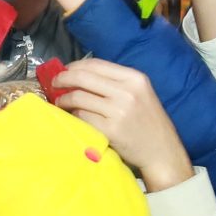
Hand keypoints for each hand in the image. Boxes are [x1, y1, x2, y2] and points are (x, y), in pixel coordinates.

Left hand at [49, 59, 191, 191]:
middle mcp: (127, 92)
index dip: (74, 66)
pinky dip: (73, 116)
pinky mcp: (111, 130)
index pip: (96, 64)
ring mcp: (119, 111)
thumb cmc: (147, 122)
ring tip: (61, 103)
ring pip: (78, 98)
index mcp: (134, 78)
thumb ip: (115, 82)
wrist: (162, 151)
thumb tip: (79, 74)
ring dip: (64, 100)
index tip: (64, 71)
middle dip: (63, 79)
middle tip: (54, 84)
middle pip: (83, 78)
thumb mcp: (140, 93)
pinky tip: (73, 118)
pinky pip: (82, 117)